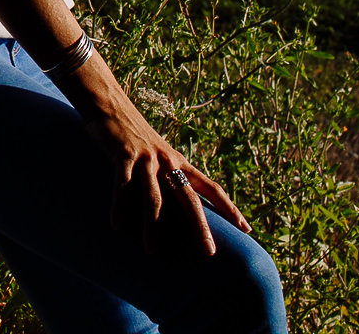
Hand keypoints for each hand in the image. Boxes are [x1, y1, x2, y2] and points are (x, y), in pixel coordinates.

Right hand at [85, 102, 249, 257]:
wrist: (112, 106)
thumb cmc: (136, 135)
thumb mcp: (160, 153)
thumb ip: (169, 174)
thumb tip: (177, 203)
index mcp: (180, 162)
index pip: (211, 187)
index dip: (229, 208)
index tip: (246, 229)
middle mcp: (168, 162)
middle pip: (189, 199)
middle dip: (200, 226)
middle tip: (208, 252)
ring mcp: (147, 159)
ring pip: (154, 198)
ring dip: (152, 227)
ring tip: (152, 251)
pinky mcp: (123, 155)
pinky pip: (123, 186)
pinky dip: (120, 206)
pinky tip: (118, 225)